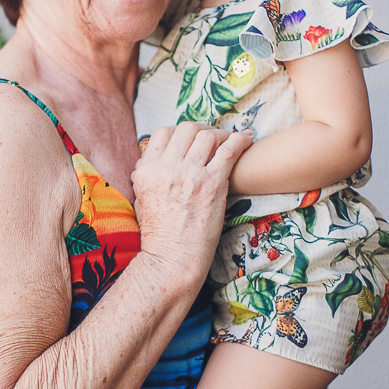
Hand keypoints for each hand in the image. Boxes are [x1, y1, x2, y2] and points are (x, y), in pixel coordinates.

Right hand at [132, 123, 251, 286]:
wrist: (172, 259)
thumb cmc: (159, 235)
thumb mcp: (141, 199)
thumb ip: (146, 175)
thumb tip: (151, 160)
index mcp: (147, 170)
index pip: (163, 133)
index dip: (179, 132)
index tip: (191, 140)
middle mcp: (167, 167)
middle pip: (187, 129)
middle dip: (202, 129)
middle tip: (213, 137)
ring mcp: (190, 174)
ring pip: (208, 135)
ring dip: (221, 134)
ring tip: (230, 140)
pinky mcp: (212, 183)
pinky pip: (229, 150)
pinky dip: (240, 140)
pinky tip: (247, 139)